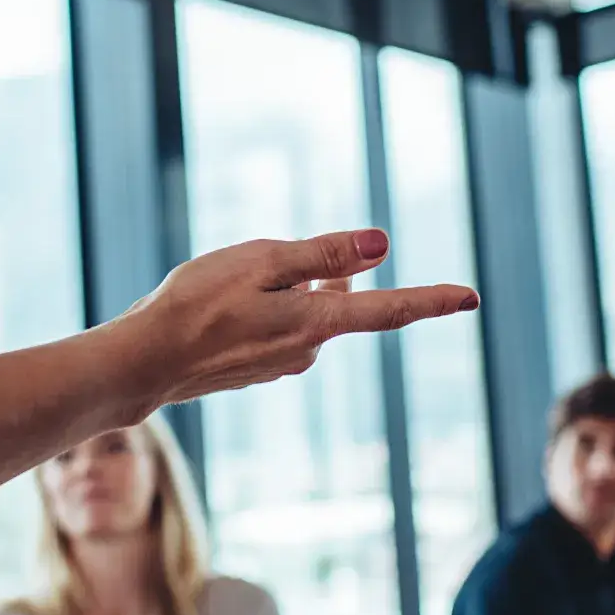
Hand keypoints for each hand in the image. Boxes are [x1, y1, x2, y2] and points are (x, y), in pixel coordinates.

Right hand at [124, 230, 476, 409]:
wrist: (144, 363)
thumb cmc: (194, 305)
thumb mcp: (259, 262)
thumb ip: (321, 254)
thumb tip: (380, 245)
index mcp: (314, 323)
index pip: (387, 310)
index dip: (431, 300)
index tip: (470, 298)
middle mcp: (306, 351)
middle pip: (337, 299)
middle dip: (317, 271)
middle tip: (262, 257)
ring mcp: (281, 364)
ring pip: (303, 312)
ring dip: (283, 289)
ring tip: (227, 283)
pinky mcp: (257, 370)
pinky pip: (278, 328)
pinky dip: (261, 309)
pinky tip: (218, 307)